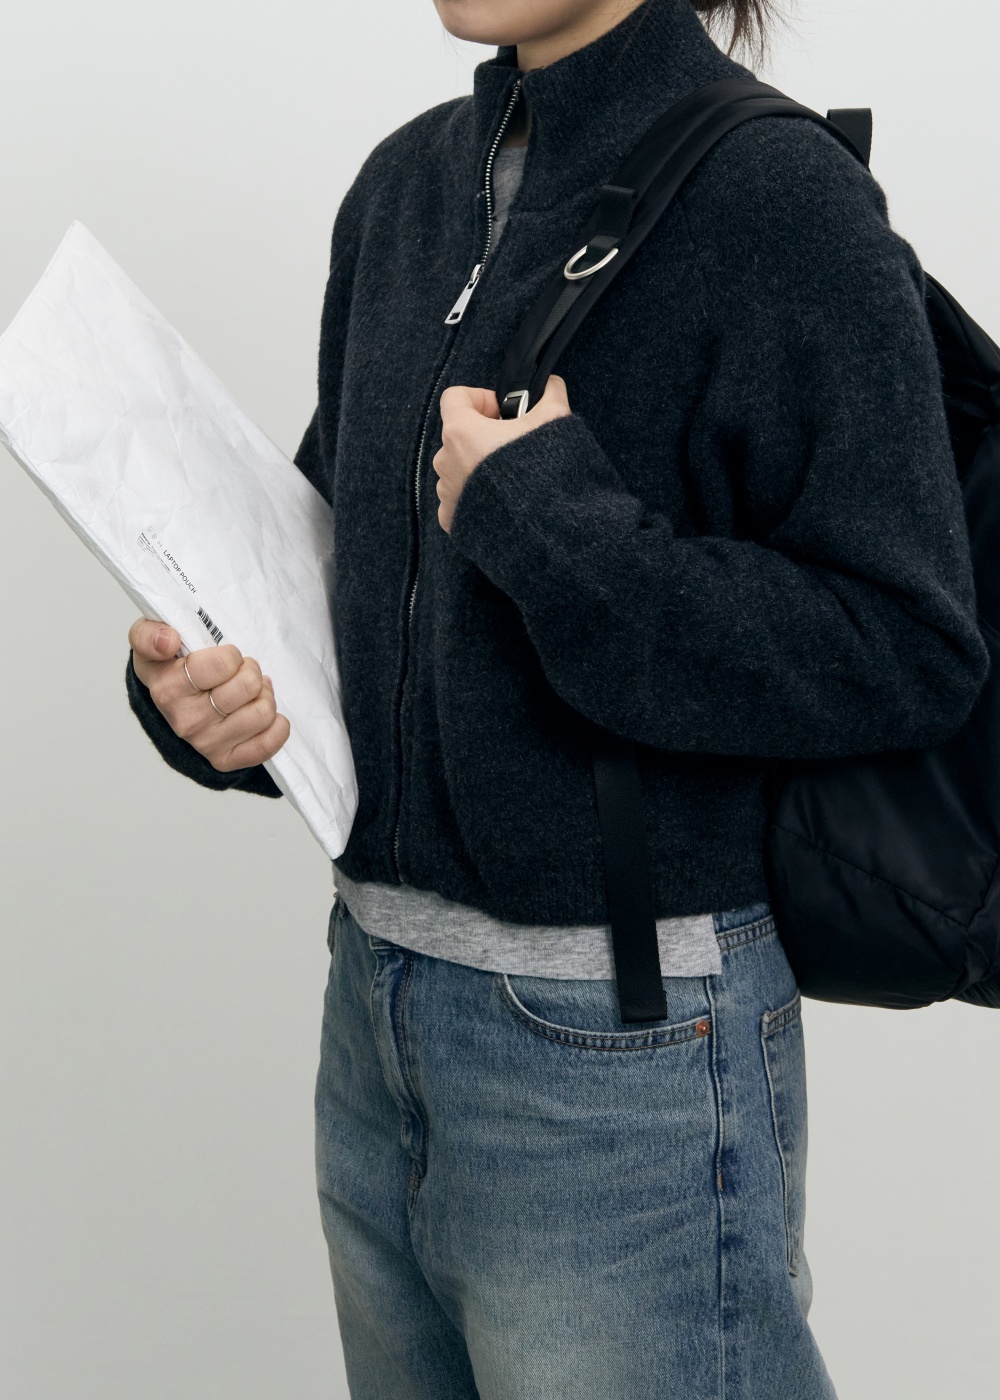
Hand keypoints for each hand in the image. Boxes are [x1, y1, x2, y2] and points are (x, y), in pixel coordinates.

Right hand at [129, 618, 290, 772]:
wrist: (168, 703)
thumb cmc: (168, 666)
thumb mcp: (148, 640)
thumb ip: (148, 634)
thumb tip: (168, 641)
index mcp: (168, 689)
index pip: (224, 664)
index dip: (232, 655)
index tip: (224, 657)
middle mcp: (185, 721)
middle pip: (249, 686)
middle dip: (251, 672)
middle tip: (240, 673)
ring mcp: (206, 744)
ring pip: (263, 713)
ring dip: (264, 696)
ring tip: (250, 692)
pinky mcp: (225, 760)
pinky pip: (267, 745)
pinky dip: (276, 726)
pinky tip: (260, 712)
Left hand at [432, 373, 571, 532]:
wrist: (543, 530)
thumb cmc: (543, 474)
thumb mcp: (555, 420)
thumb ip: (549, 394)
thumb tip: (549, 385)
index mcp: (462, 432)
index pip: (455, 397)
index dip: (480, 398)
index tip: (503, 411)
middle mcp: (446, 461)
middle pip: (459, 435)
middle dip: (484, 435)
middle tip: (514, 444)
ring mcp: (447, 492)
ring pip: (458, 468)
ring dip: (479, 466)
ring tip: (512, 477)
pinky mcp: (452, 520)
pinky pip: (459, 499)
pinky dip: (476, 496)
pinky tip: (502, 500)